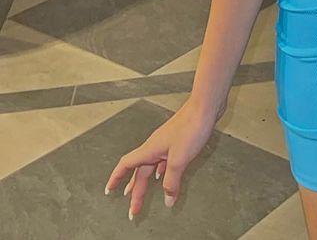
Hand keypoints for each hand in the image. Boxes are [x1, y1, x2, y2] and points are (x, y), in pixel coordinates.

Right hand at [104, 98, 219, 219]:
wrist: (206, 106)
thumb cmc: (191, 127)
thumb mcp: (179, 160)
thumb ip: (171, 182)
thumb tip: (167, 200)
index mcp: (149, 149)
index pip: (126, 165)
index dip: (116, 178)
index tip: (109, 190)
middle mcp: (155, 146)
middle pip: (139, 171)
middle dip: (136, 191)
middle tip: (134, 210)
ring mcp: (166, 142)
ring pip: (151, 166)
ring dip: (146, 181)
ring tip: (142, 194)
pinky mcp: (177, 140)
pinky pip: (163, 160)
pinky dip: (161, 171)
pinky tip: (163, 174)